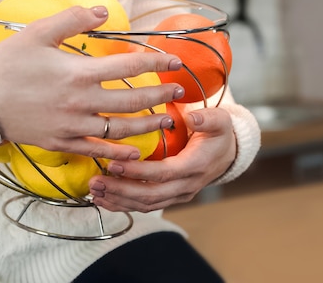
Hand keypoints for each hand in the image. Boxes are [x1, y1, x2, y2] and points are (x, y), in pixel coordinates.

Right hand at [0, 6, 184, 160]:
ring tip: (167, 121)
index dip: (157, 63)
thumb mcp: (38, 32)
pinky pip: (97, 152)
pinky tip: (135, 153)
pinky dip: (118, 154)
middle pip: (133, 101)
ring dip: (148, 125)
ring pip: (121, 130)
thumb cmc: (8, 63)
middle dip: (161, 95)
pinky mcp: (62, 144)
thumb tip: (104, 11)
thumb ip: (73, 20)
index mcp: (79, 73)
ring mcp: (73, 127)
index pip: (129, 68)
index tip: (175, 61)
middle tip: (179, 92)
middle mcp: (82, 103)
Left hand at [88, 106, 236, 211]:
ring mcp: (178, 195)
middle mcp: (186, 186)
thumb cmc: (219, 133)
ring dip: (118, 200)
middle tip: (96, 181)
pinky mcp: (170, 197)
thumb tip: (193, 117)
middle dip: (120, 190)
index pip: (162, 174)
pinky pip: (146, 206)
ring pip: (146, 205)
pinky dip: (123, 205)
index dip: (137, 172)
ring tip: (95, 191)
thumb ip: (207, 118)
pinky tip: (104, 200)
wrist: (228, 153)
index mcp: (194, 166)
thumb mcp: (219, 120)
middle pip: (150, 196)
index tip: (114, 164)